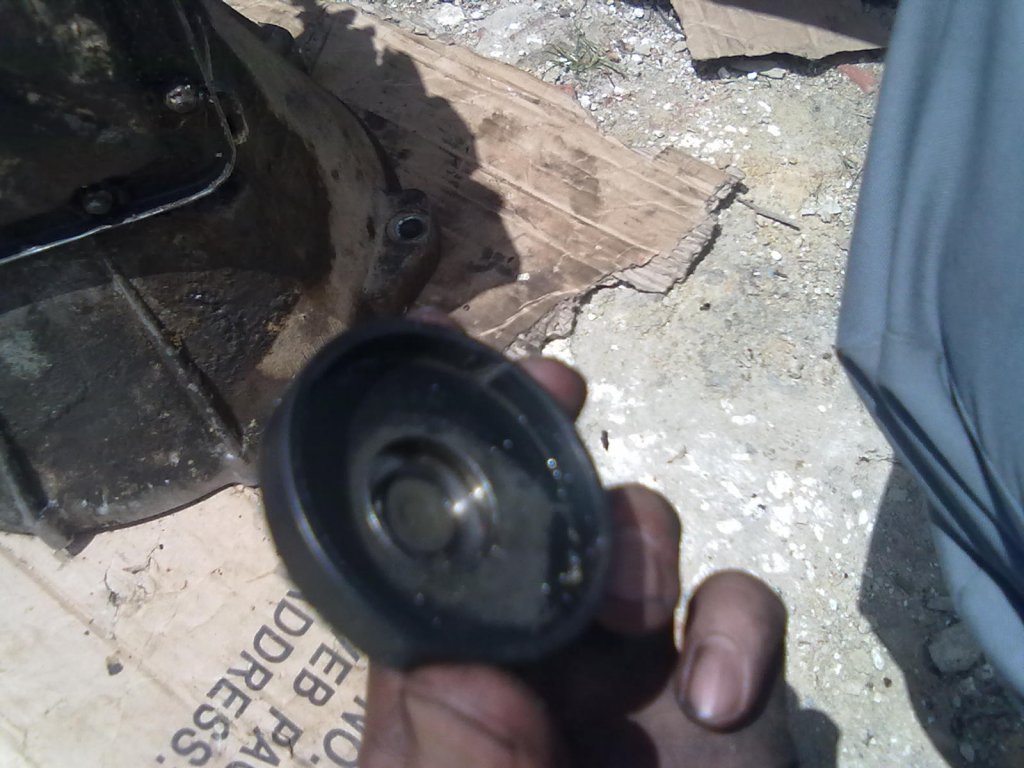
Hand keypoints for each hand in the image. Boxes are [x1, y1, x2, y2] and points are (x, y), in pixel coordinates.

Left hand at [359, 309, 794, 766]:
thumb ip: (448, 759)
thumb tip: (452, 668)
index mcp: (451, 677)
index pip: (425, 546)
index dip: (433, 450)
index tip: (435, 348)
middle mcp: (538, 653)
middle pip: (538, 507)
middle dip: (543, 432)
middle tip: (555, 386)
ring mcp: (631, 663)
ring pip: (636, 534)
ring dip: (641, 532)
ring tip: (637, 601)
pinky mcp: (727, 685)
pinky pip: (742, 606)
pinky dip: (740, 628)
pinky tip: (719, 700)